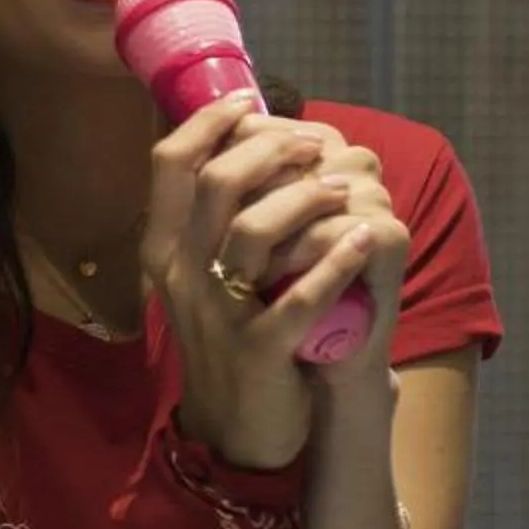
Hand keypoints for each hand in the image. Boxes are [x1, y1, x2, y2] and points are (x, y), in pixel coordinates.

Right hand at [140, 98, 382, 469]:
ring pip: (252, 231)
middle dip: (270, 150)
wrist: (238, 427)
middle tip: (314, 143)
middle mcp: (180, 275)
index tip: (248, 100)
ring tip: (345, 187)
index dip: (209, 122)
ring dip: (306, 198)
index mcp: (162, 248)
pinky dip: (335, 264)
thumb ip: (214, 217)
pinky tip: (365, 240)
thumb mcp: (204, 274)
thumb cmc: (233, 333)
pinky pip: (297, 299)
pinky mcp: (257, 351)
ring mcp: (215, 313)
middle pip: (214, 183)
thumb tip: (249, 138)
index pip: (169, 163)